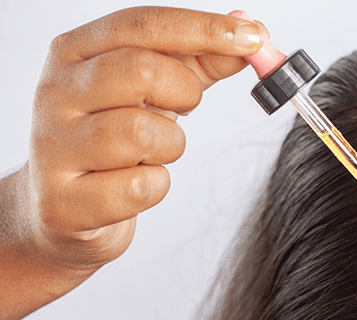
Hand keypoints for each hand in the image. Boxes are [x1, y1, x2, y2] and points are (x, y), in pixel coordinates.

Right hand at [0, 7, 261, 319]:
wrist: (62, 211)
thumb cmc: (111, 140)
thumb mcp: (154, 91)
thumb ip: (200, 61)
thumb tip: (250, 32)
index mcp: (74, 52)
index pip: (142, 24)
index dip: (203, 28)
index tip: (254, 37)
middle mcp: (56, 92)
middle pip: (140, 70)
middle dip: (183, 92)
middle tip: (184, 107)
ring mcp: (54, 147)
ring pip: (142, 132)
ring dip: (170, 146)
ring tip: (154, 152)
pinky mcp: (65, 201)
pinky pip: (141, 187)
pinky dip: (156, 186)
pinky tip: (137, 183)